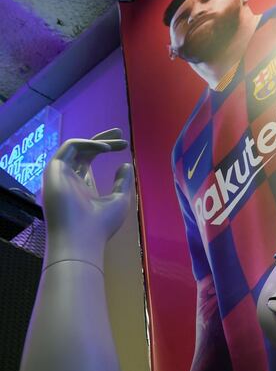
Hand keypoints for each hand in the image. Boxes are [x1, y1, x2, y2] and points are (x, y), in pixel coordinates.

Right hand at [43, 129, 132, 268]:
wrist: (82, 238)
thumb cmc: (101, 225)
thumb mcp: (119, 199)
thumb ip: (123, 181)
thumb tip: (126, 163)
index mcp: (82, 187)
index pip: (89, 161)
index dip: (104, 149)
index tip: (123, 143)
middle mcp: (69, 178)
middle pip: (82, 151)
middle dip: (101, 139)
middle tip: (120, 132)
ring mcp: (60, 174)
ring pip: (76, 147)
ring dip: (98, 141)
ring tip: (120, 141)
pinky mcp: (54, 170)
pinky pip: (69, 147)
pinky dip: (88, 144)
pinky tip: (106, 148)